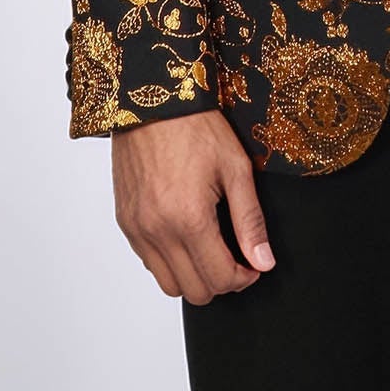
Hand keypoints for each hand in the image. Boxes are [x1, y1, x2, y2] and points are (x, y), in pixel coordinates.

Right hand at [111, 109, 276, 304]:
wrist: (153, 99)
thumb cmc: (197, 126)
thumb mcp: (235, 167)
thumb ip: (250, 220)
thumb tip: (264, 262)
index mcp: (189, 219)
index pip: (220, 279)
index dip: (244, 278)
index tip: (254, 264)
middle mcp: (157, 231)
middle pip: (194, 291)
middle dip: (221, 281)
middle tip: (235, 256)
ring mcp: (137, 228)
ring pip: (168, 284)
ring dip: (193, 275)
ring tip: (210, 247)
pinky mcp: (125, 221)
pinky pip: (148, 262)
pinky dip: (170, 260)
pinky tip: (186, 234)